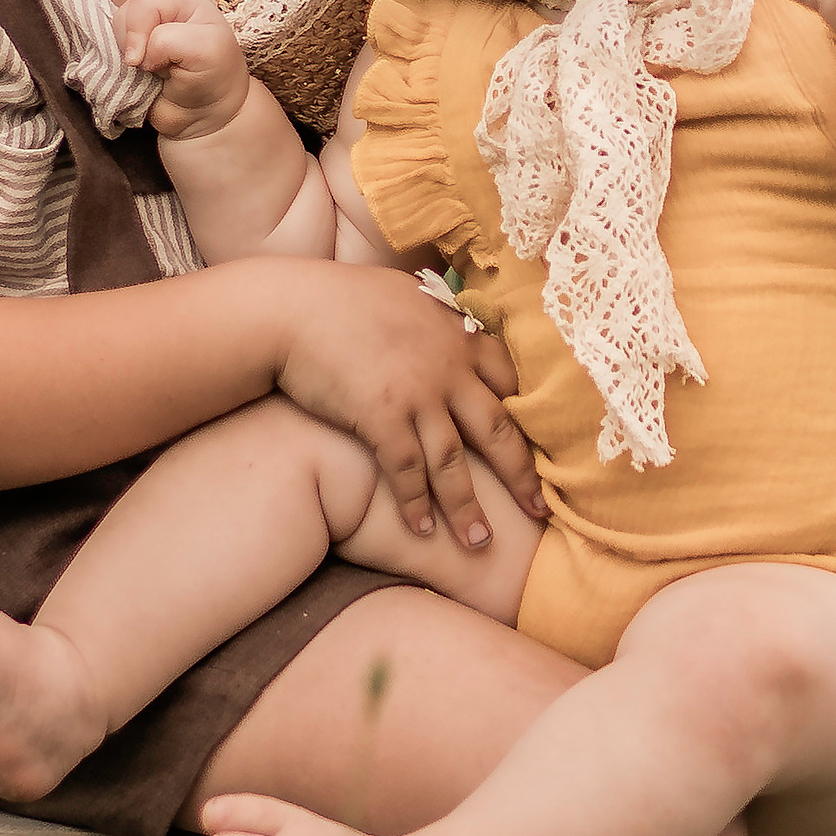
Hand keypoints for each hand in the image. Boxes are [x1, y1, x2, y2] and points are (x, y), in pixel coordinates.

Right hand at [119, 0, 248, 141]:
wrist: (204, 116)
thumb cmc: (213, 78)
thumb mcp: (204, 50)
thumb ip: (167, 41)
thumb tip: (133, 57)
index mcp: (181, 2)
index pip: (144, 2)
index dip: (139, 29)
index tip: (148, 63)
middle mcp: (160, 13)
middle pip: (125, 13)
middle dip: (131, 42)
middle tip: (151, 66)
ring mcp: (143, 34)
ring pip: (113, 32)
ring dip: (123, 55)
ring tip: (147, 71)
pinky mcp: (130, 55)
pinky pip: (108, 52)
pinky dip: (115, 66)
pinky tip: (135, 75)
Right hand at [263, 261, 546, 545]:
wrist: (291, 308)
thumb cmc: (342, 298)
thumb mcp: (405, 293)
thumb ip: (435, 315)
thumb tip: (449, 315)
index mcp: (458, 336)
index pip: (510, 381)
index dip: (529, 417)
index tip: (544, 447)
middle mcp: (447, 367)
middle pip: (498, 430)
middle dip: (521, 476)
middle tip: (541, 512)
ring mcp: (416, 394)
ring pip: (454, 462)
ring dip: (468, 507)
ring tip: (480, 543)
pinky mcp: (381, 415)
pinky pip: (406, 471)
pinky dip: (416, 504)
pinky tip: (421, 530)